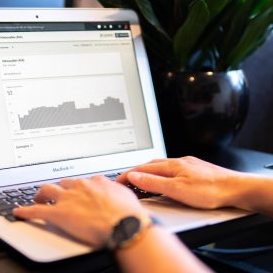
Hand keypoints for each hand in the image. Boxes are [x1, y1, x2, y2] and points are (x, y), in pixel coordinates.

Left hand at [13, 176, 148, 246]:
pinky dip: (26, 210)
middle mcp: (80, 186)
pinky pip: (37, 210)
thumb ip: (116, 191)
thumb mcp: (125, 195)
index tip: (76, 191)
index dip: (77, 187)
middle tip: (56, 193)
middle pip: (63, 183)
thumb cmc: (128, 213)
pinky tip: (20, 212)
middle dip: (58, 187)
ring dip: (41, 193)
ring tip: (38, 197)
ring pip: (48, 189)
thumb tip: (117, 192)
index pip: (82, 181)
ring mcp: (68, 199)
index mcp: (95, 182)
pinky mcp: (59, 213)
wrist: (124, 224)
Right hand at [117, 156, 242, 208]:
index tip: (117, 180)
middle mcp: (177, 162)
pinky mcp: (193, 169)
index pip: (142, 169)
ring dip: (147, 172)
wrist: (235, 188)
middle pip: (149, 165)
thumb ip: (154, 183)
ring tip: (140, 180)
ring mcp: (186, 164)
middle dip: (135, 171)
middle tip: (125, 180)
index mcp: (170, 166)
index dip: (128, 174)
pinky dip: (160, 174)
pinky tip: (163, 179)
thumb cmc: (209, 190)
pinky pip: (170, 169)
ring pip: (160, 166)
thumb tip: (134, 177)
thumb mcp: (177, 189)